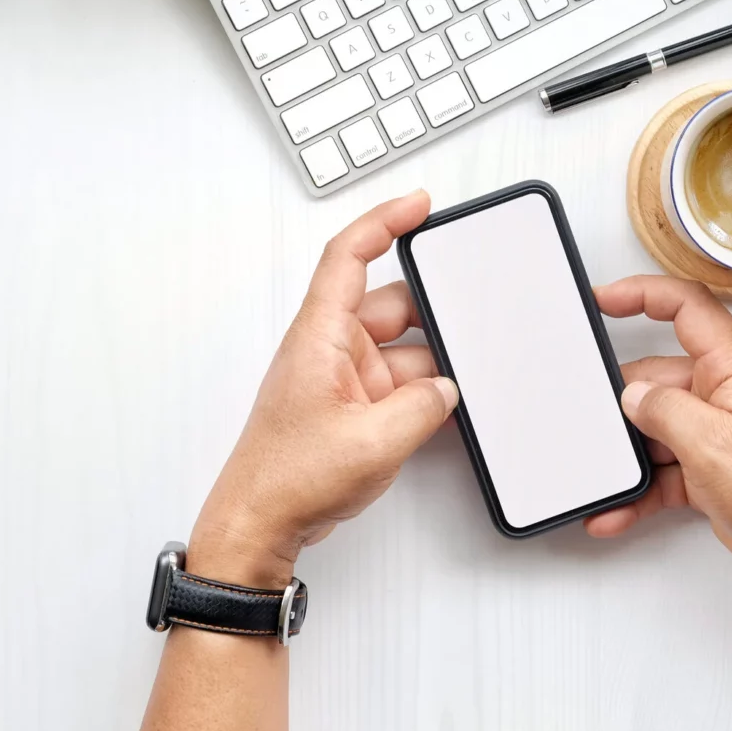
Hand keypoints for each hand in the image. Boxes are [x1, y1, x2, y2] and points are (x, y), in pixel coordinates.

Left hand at [189, 191, 456, 585]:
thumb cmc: (289, 479)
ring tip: (461, 386)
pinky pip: (396, 383)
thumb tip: (448, 389)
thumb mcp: (376, 441)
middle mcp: (329, 348)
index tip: (419, 205)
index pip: (349, 255)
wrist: (261, 525)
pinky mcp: (350, 406)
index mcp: (320, 335)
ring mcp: (340, 378)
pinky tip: (444, 412)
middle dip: (434, 315)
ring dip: (431, 367)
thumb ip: (425, 406)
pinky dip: (422, 393)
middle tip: (470, 323)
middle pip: (391, 305)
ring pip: (401, 349)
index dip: (384, 220)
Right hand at [585, 275, 731, 597]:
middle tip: (592, 420)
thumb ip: (663, 411)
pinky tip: (618, 509)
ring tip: (605, 476)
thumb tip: (632, 396)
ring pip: (657, 428)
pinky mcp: (713, 471)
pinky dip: (641, 489)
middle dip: (623, 401)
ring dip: (630, 455)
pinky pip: (665, 470)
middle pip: (658, 377)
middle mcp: (726, 393)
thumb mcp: (712, 444)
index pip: (686, 308)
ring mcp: (719, 433)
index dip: (642, 294)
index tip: (602, 300)